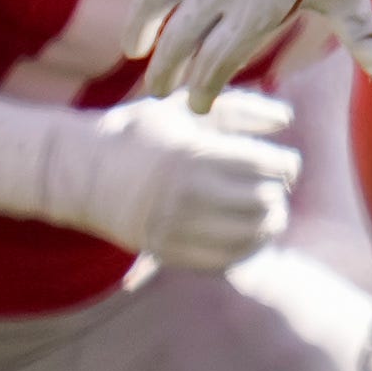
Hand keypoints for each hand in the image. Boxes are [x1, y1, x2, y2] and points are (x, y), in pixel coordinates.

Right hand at [0, 89, 299, 271]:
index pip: (270, 166)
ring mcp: (178, 228)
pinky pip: (227, 261)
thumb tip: (288, 117)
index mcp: (196, 153)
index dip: (287, 165)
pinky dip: (246, 251)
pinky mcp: (169, 253)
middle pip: (267, 202)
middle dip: (278, 195)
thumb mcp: (185, 108)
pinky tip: (245, 237)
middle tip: (273, 190)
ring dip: (267, 225)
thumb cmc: (141, 132)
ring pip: (253, 236)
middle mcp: (189, 193)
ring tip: (263, 214)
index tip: (283, 164)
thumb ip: (239, 108)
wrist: (83, 171)